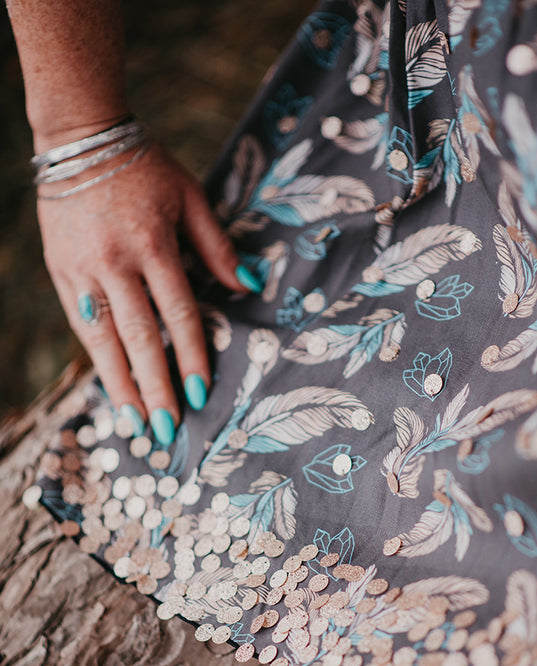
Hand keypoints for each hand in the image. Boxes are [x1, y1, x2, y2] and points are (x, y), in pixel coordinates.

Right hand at [37, 141, 257, 443]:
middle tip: (167, 429)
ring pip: (102, 339)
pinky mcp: (61, 272)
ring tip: (134, 424)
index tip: (201, 393)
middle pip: (139, 337)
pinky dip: (96, 357)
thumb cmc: (145, 167)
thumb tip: (248, 287)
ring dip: (120, 385)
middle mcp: (115, 262)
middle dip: (154, 387)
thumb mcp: (190, 196)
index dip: (191, 355)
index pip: (178, 314)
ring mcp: (82, 270)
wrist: (79, 138)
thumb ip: (217, 246)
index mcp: (154, 244)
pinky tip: (109, 386)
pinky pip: (80, 323)